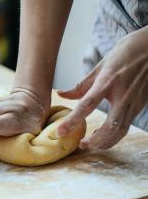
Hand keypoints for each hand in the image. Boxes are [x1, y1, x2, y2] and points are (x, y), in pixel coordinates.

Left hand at [57, 29, 147, 149]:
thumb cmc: (125, 53)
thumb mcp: (100, 66)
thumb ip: (81, 85)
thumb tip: (61, 94)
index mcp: (108, 81)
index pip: (87, 105)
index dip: (72, 120)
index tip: (60, 132)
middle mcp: (123, 94)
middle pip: (110, 126)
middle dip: (95, 141)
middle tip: (80, 145)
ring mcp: (134, 102)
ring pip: (121, 131)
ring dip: (105, 142)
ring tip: (89, 143)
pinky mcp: (139, 106)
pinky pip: (126, 126)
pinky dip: (113, 136)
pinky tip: (102, 135)